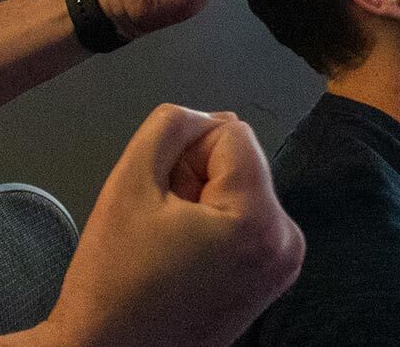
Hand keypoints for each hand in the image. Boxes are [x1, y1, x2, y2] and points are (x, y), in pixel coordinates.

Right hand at [38, 105, 303, 346]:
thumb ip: (168, 126)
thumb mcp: (129, 182)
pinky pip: (245, 218)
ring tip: (167, 242)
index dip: (184, 149)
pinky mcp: (271, 278)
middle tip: (159, 221)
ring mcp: (283, 264)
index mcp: (259, 220)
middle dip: (195, 176)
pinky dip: (213, 224)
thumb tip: (198, 116)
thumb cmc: (113, 283)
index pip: (232, 131)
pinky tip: (181, 255)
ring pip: (241, 187)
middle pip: (241, 160)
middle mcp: (286, 242)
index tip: (159, 193)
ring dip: (202, 199)